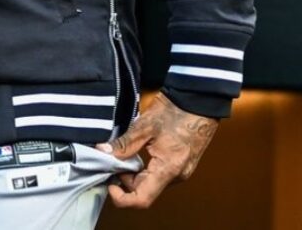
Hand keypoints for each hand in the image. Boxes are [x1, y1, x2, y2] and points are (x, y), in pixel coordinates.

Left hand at [96, 92, 218, 208]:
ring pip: (151, 183)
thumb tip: (103, 152)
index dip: (122, 197)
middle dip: (125, 179)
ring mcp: (181, 172)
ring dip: (135, 173)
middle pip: (144, 191)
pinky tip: (139, 152)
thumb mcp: (145, 125)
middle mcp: (177, 176)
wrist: (198, 101)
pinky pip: (159, 175)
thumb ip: (124, 143)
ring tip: (126, 153)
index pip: (142, 199)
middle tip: (114, 160)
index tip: (110, 183)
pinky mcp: (181, 166)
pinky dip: (145, 168)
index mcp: (168, 169)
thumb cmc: (175, 111)